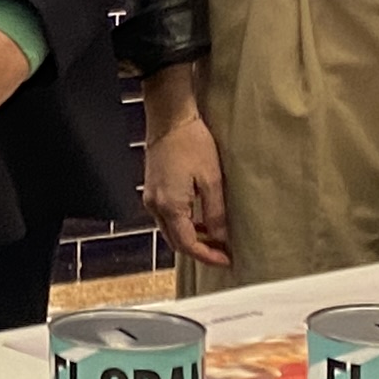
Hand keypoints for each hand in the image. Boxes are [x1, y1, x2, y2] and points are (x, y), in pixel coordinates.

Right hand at [140, 64, 231, 269]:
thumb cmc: (191, 143)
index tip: (227, 259)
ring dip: (191, 238)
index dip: (208, 256)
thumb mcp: (211, 179)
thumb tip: (221, 238)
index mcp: (170, 206)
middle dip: (200, 250)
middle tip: (223, 253)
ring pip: (170, 231)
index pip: (188, 244)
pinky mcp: (152, 190)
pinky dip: (183, 225)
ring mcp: (151, 198)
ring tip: (215, 239)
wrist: (169, 119)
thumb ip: (215, 213)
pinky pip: (167, 217)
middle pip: (176, 242)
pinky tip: (200, 220)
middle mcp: (155, 206)